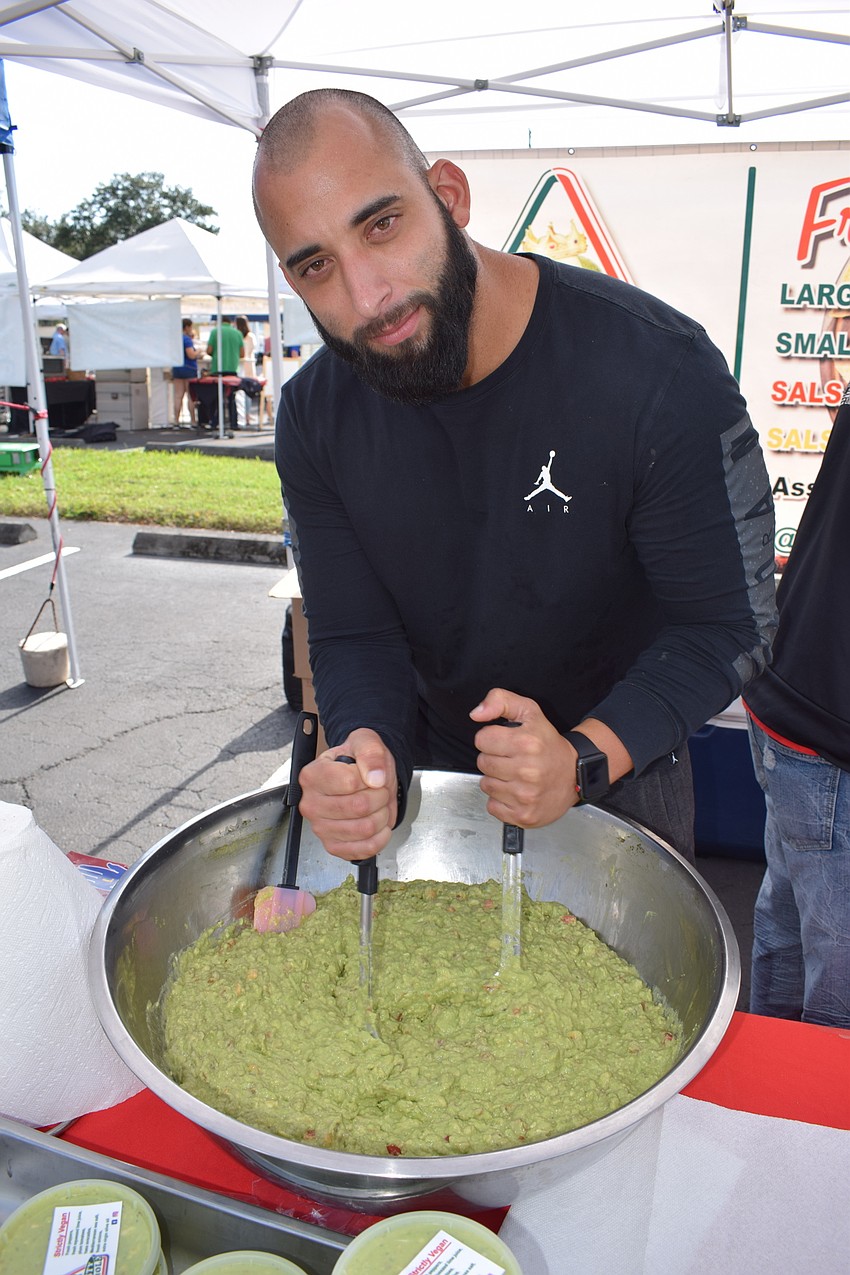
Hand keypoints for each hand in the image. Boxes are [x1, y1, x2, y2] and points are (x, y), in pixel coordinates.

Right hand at [298, 728, 398, 861]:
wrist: (363, 778)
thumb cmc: (358, 761)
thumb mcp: (365, 742)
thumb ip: (370, 753)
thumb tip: (375, 777)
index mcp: (312, 775)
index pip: (350, 782)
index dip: (370, 778)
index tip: (370, 774)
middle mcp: (311, 803)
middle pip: (359, 807)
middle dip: (380, 796)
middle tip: (378, 790)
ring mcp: (320, 828)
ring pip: (364, 829)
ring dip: (382, 815)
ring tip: (377, 805)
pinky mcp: (333, 846)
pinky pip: (365, 849)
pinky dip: (380, 837)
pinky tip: (378, 824)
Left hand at [470, 689, 579, 827]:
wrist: (575, 775)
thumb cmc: (549, 744)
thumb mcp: (529, 711)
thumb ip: (500, 701)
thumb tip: (476, 714)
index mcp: (527, 743)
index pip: (482, 739)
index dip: (491, 738)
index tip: (506, 742)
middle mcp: (527, 770)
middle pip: (482, 763)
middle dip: (494, 759)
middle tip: (513, 759)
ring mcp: (525, 796)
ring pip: (486, 785)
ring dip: (497, 780)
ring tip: (516, 776)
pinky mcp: (523, 815)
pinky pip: (492, 806)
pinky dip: (501, 800)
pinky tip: (516, 792)